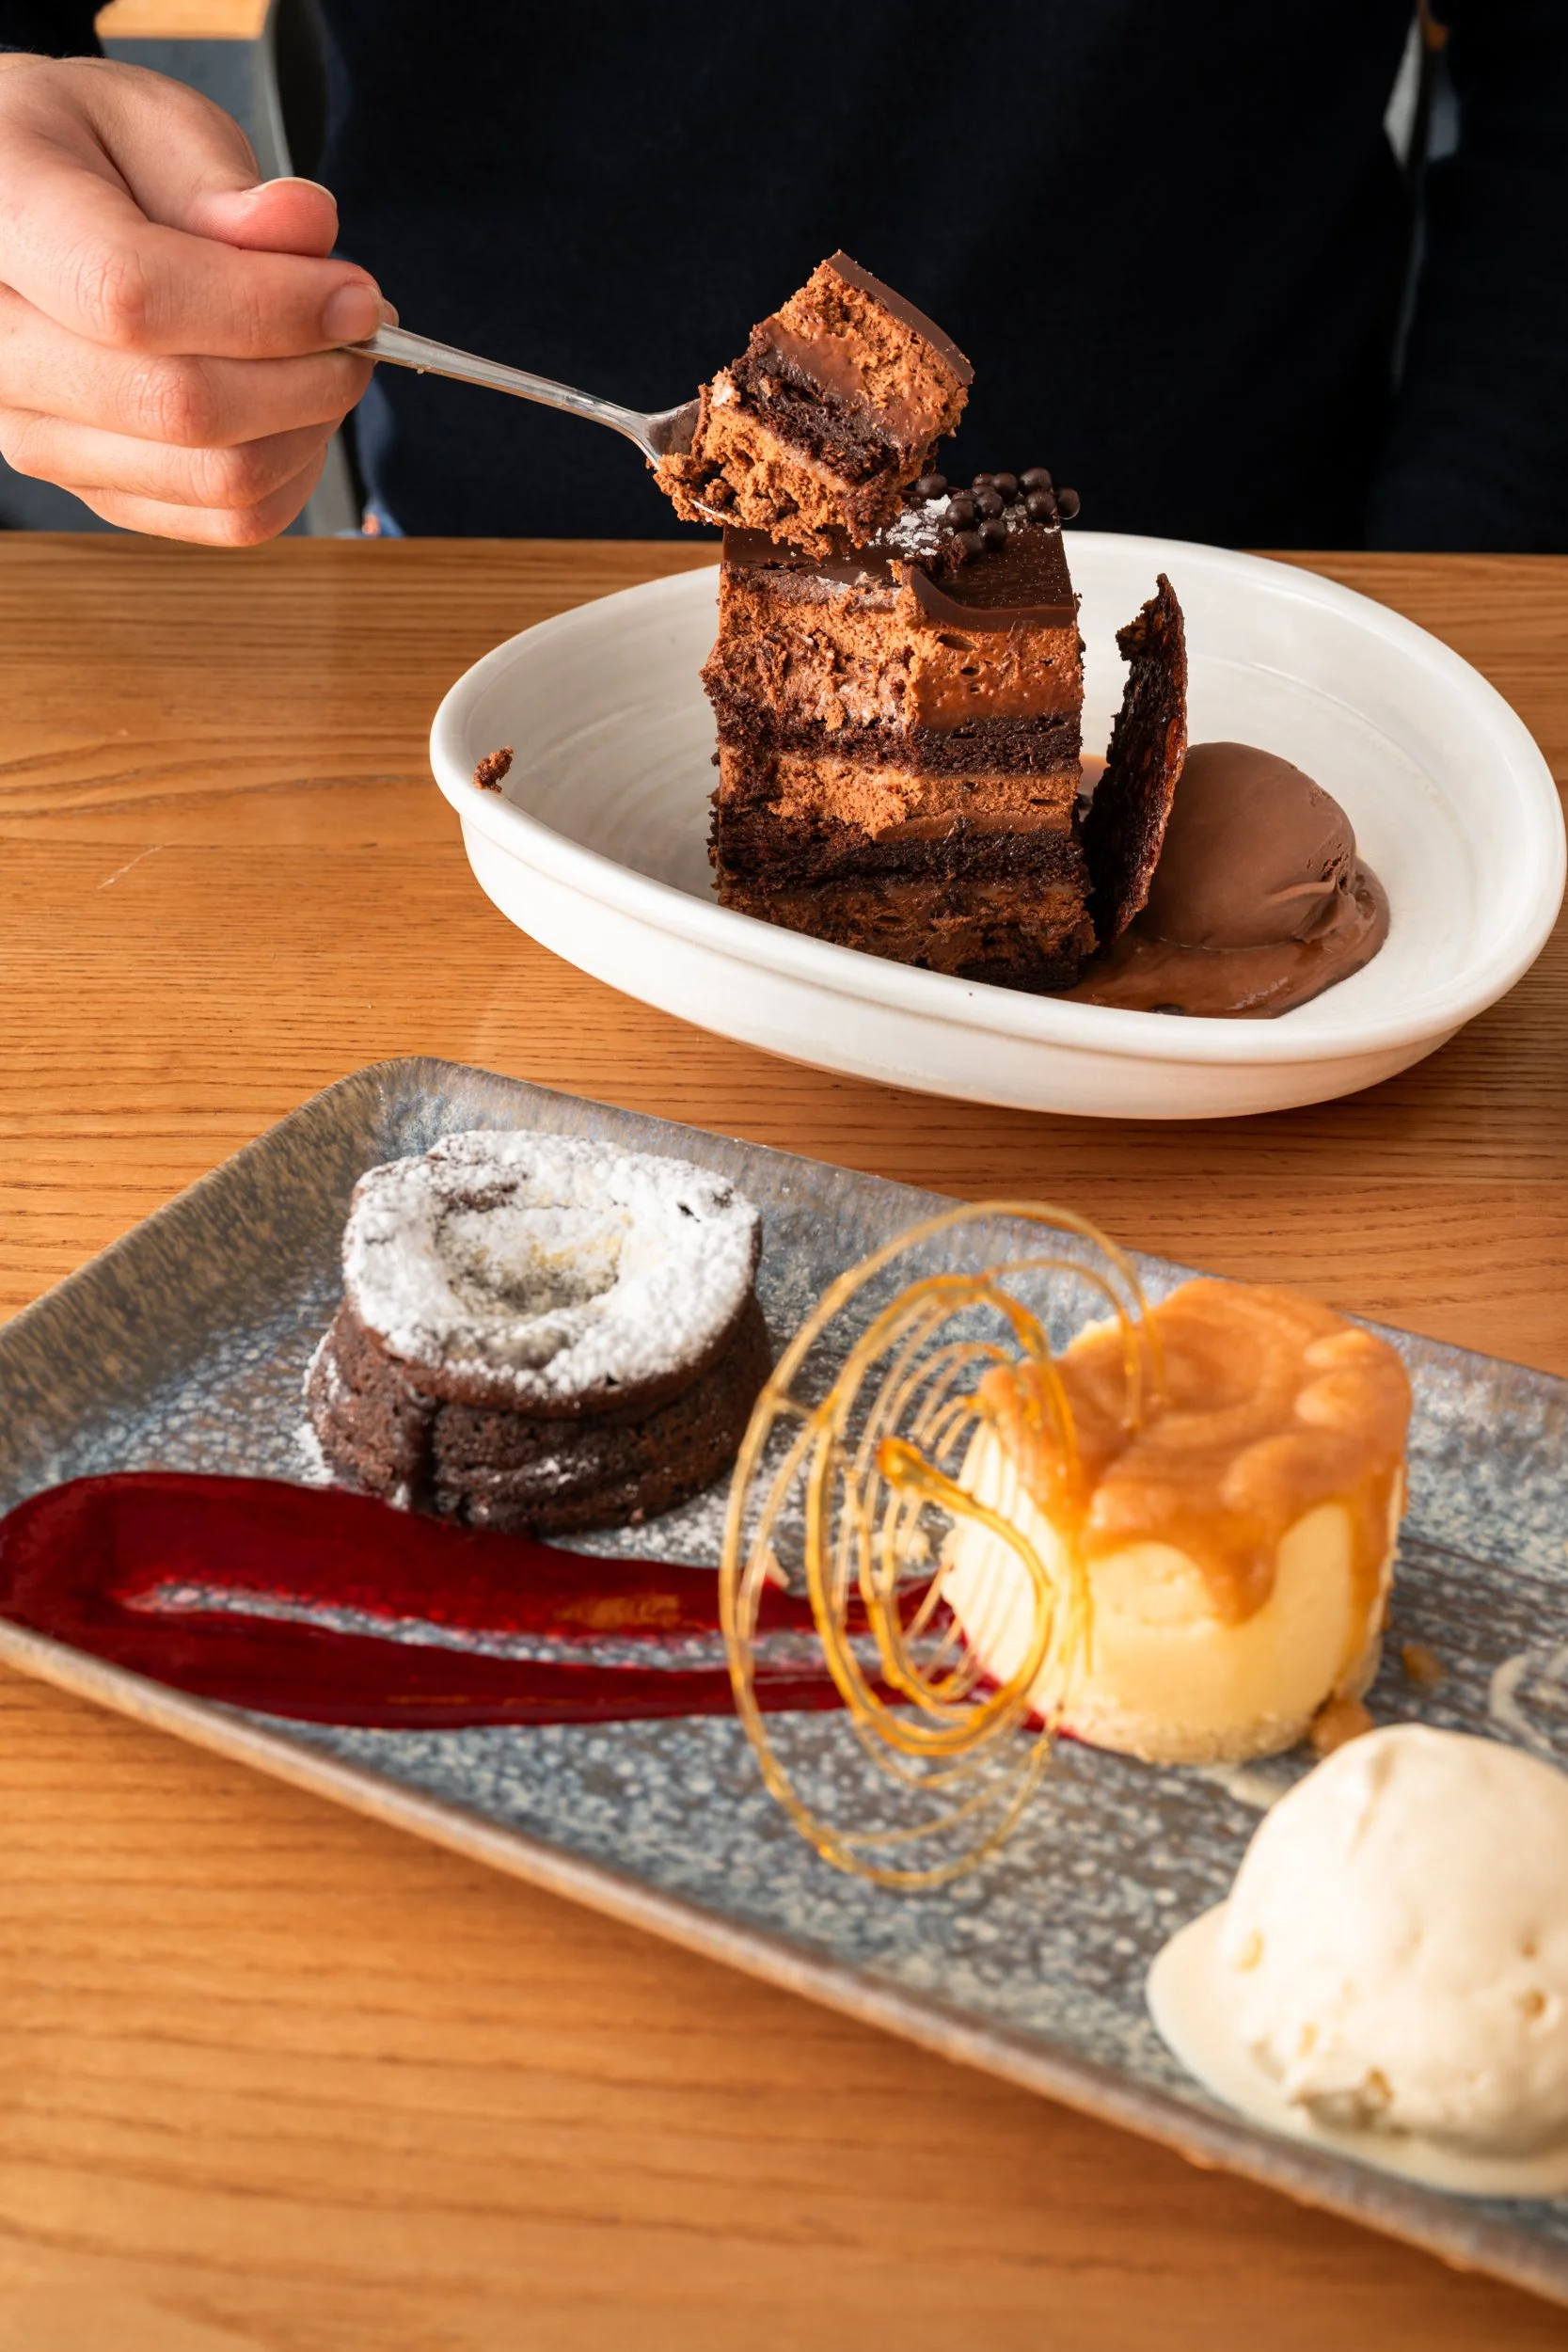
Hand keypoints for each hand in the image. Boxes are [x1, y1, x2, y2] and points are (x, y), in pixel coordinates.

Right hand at [0, 54, 384, 543]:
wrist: (23, 213)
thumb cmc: (81, 154)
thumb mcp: (146, 120)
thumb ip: (221, 182)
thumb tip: (305, 229)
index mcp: (0, 222)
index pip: (132, 297)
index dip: (265, 307)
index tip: (353, 294)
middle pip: (184, 407)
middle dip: (311, 372)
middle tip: (364, 321)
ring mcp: (39, 436)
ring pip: (218, 479)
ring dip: (312, 424)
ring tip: (332, 354)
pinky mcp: (97, 492)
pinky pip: (227, 519)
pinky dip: (295, 471)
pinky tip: (301, 406)